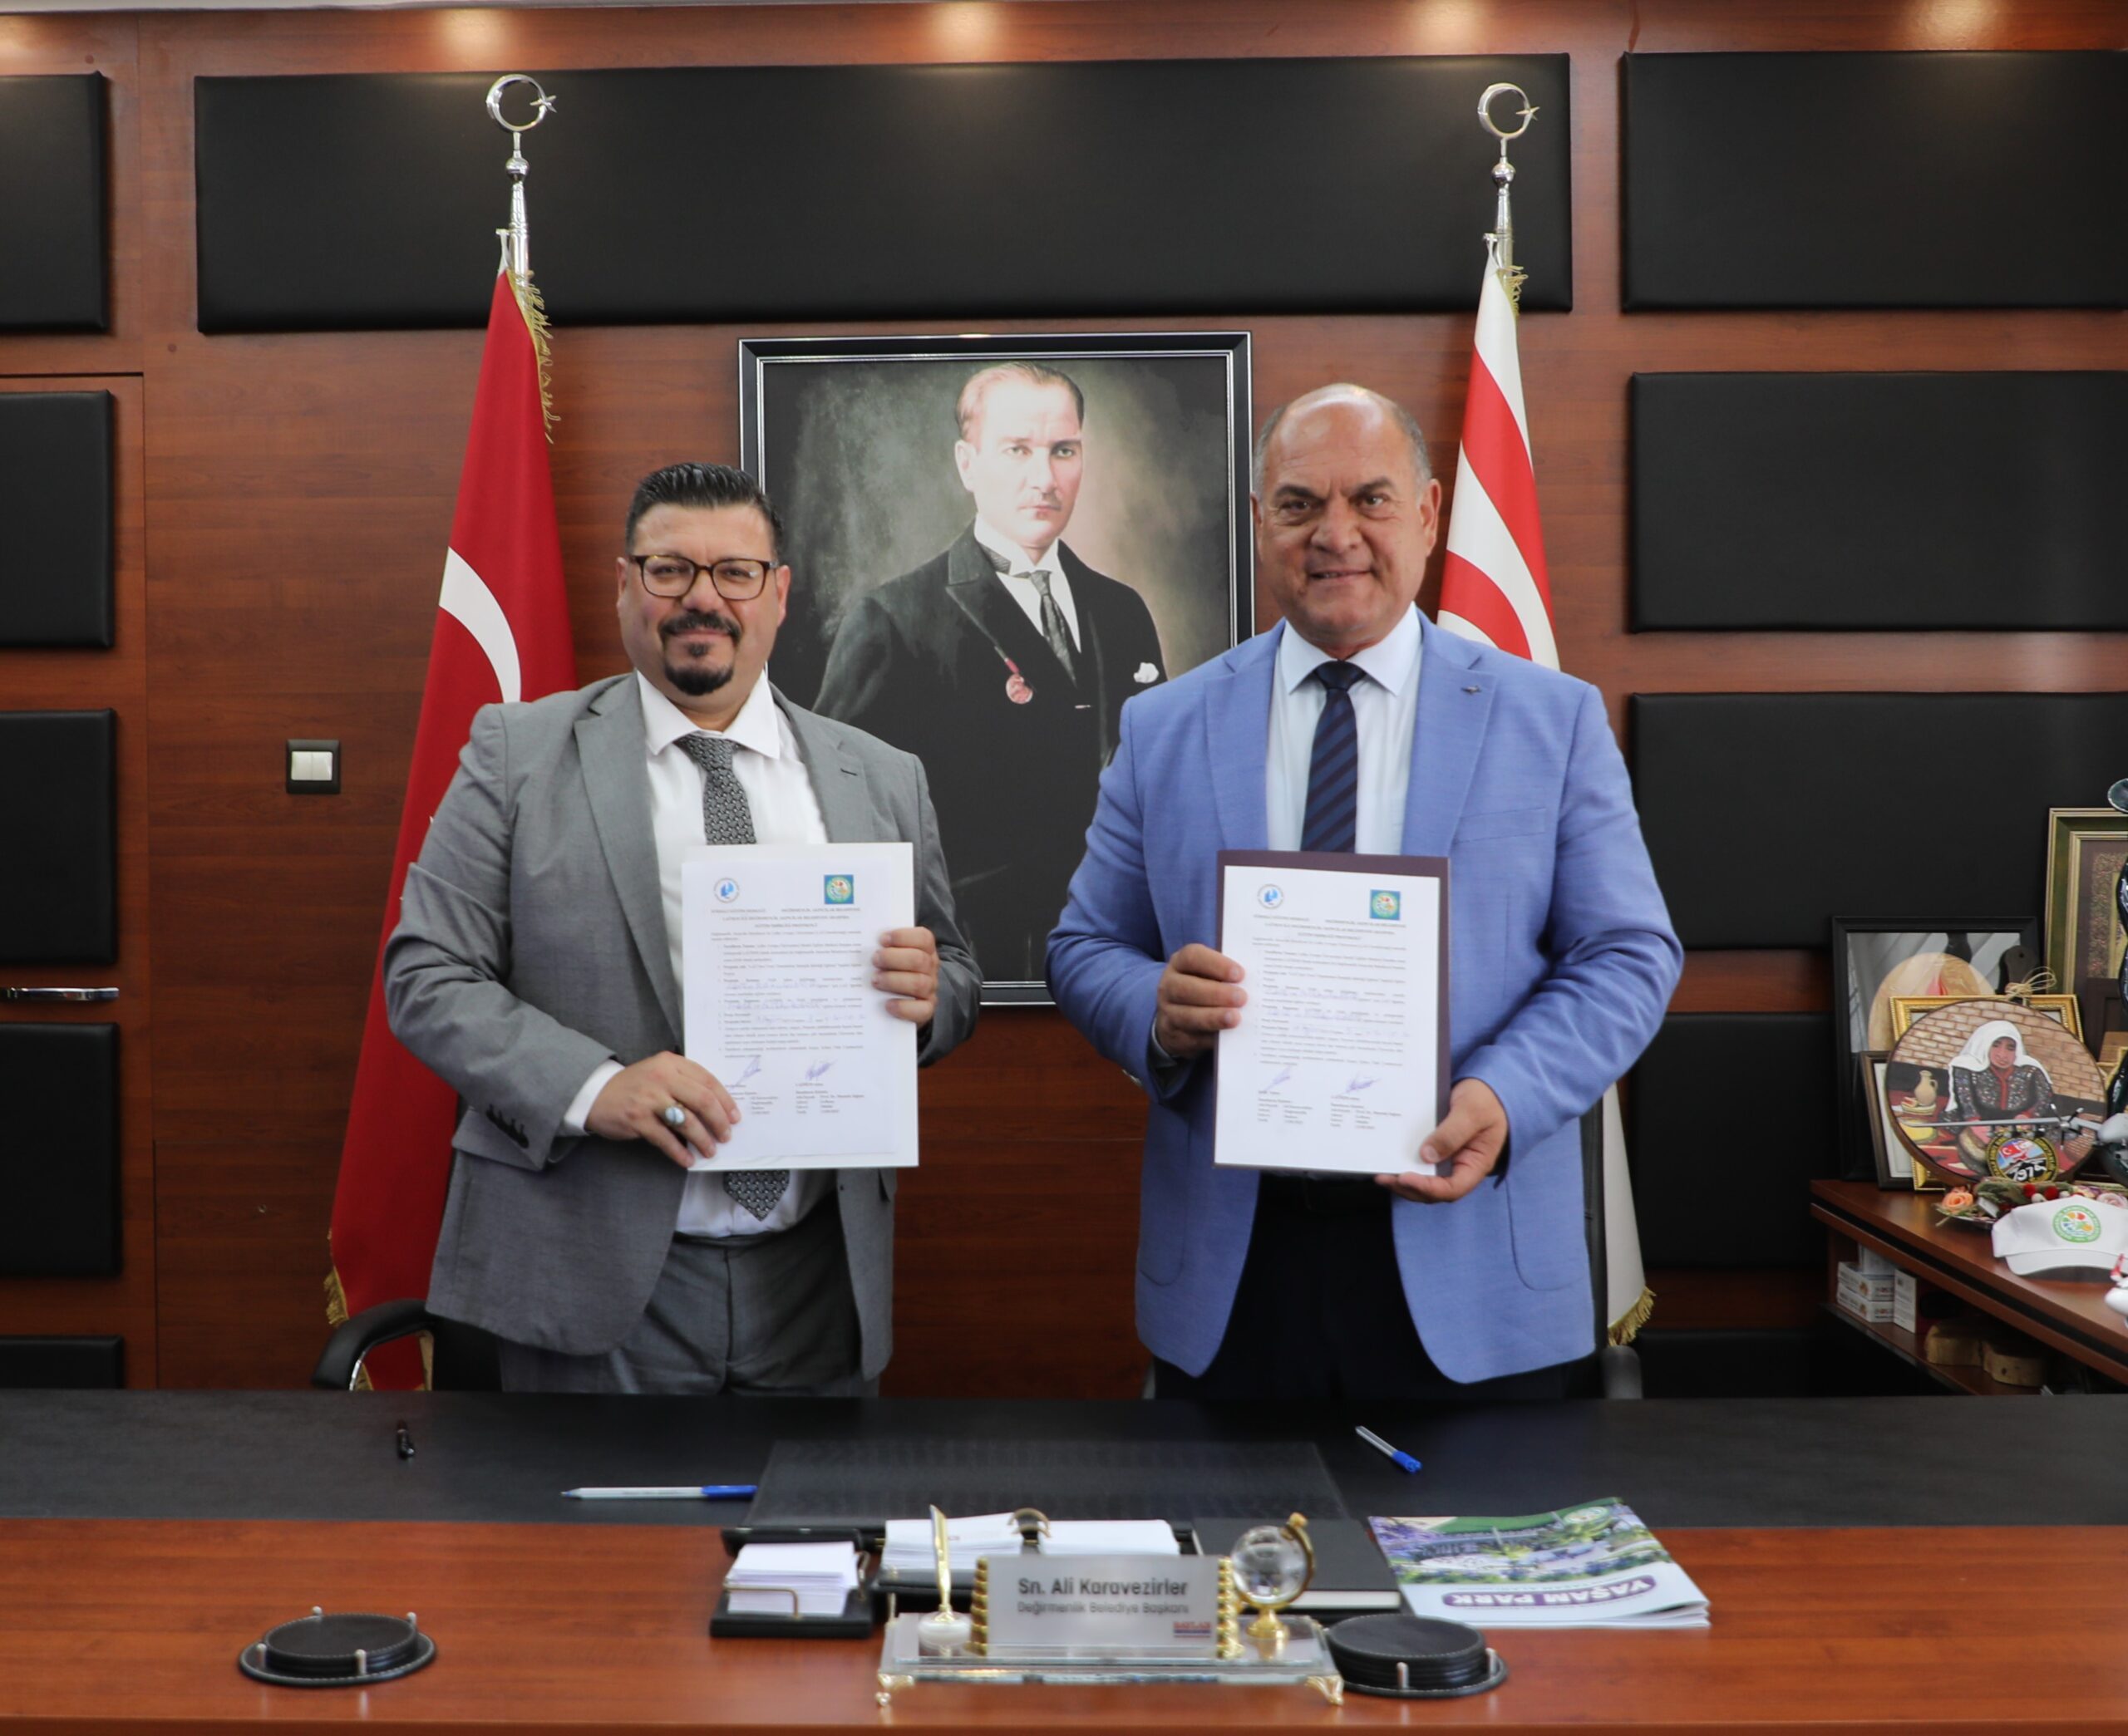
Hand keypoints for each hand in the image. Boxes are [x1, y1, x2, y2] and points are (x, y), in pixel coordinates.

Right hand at [586, 1052, 739, 1168]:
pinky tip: (687, 1160)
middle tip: (726, 1136)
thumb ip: (684, 1083)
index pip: (707, 1080)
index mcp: (671, 1063)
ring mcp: (649, 1098)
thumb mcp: (659, 1073)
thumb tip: (716, 1109)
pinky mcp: (638, 1119)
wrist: (596, 1093)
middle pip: (702, 1100)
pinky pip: (666, 1139)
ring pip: (687, 1121)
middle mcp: (662, 1077)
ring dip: (702, 1139)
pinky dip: (679, 1152)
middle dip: (718, 1121)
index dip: (725, 1100)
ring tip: (709, 1151)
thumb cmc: (634, 1085)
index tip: (734, 1117)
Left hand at [874, 926, 938, 1025]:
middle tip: (874, 960)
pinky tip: (887, 1004)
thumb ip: (882, 946)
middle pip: (919, 960)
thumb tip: (861, 939)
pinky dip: (903, 1007)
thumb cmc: (891, 969)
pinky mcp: (926, 1009)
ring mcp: (929, 989)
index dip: (903, 937)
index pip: (924, 938)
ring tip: (875, 980)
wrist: (903, 998)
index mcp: (925, 949)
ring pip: (919, 983)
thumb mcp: (890, 953)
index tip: (882, 939)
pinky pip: (922, 1010)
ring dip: (894, 981)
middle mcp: (930, 968)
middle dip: (893, 958)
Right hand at [1153, 943, 1245, 1059]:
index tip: (1239, 973)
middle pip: (1186, 988)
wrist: (1178, 1016)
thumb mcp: (1209, 975)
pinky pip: (1191, 1038)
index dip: (1216, 964)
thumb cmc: (1204, 988)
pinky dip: (1211, 1038)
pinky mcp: (1174, 1036)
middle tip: (1242, 998)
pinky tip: (1228, 1036)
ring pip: (1186, 1015)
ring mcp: (1168, 1012)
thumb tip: (1255, 981)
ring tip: (1235, 1018)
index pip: (1192, 957)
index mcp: (1180, 963)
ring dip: (1213, 1017)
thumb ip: (1226, 975)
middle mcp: (1169, 986)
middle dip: (1216, 993)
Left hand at [1378, 1078, 1508, 1203]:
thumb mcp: (1472, 1112)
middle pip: (1433, 1190)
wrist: (1485, 1089)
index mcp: (1475, 1164)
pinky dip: (1402, 1163)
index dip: (1428, 1188)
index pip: (1452, 1188)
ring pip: (1423, 1179)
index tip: (1405, 1178)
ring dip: (1401, 1180)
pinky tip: (1386, 1157)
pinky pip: (1417, 1162)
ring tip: (1380, 1173)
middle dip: (1408, 1188)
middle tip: (1384, 1178)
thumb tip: (1426, 1156)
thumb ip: (1452, 1133)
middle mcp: (1458, 1167)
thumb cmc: (1486, 1100)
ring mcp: (1445, 1160)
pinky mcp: (1434, 1149)